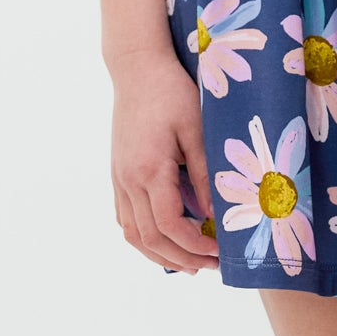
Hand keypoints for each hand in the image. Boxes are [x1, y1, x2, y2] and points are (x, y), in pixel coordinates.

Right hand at [109, 49, 217, 272]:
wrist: (137, 69)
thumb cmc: (172, 92)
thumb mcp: (197, 129)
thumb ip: (205, 172)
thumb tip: (218, 213)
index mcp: (149, 169)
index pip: (169, 224)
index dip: (194, 245)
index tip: (219, 252)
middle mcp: (128, 180)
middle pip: (149, 237)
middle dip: (181, 258)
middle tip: (211, 266)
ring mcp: (118, 178)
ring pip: (132, 233)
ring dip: (159, 254)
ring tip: (189, 263)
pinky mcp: (117, 173)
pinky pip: (125, 217)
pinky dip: (143, 236)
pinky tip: (163, 239)